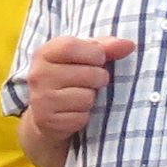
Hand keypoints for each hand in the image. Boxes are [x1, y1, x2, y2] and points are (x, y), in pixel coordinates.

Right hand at [21, 34, 135, 148]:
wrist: (44, 114)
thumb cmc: (68, 78)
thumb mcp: (83, 57)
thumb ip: (105, 48)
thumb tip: (129, 45)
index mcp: (44, 53)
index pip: (71, 46)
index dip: (94, 53)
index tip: (99, 59)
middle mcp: (38, 75)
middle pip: (87, 73)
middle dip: (98, 78)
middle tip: (90, 82)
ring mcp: (41, 99)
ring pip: (86, 97)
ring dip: (90, 99)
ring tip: (80, 96)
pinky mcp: (47, 120)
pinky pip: (81, 117)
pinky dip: (83, 115)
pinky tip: (73, 111)